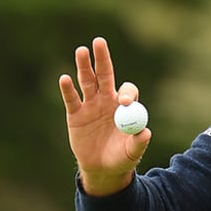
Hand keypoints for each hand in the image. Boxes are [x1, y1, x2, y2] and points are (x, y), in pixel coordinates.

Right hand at [58, 37, 150, 195]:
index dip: (125, 93)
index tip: (122, 102)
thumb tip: (146, 132)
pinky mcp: (75, 114)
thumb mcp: (132, 152)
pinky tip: (65, 78)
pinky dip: (67, 89)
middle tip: (99, 42)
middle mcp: (107, 100)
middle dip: (102, 59)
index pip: (127, 91)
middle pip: (104, 75)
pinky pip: (71, 99)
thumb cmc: (121, 157)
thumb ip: (139, 142)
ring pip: (87, 81)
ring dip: (83, 66)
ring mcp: (90, 105)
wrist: (102, 168)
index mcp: (125, 106)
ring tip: (82, 50)